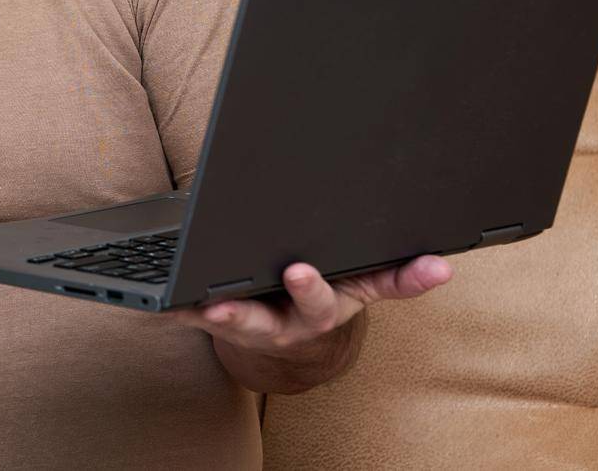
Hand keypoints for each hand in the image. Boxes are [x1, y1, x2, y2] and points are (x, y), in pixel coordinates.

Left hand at [166, 256, 452, 390]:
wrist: (294, 331)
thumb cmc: (327, 294)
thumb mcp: (365, 285)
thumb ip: (401, 277)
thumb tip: (444, 266)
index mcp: (318, 311)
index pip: (318, 302)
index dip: (309, 288)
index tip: (298, 270)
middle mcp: (280, 325)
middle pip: (261, 322)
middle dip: (243, 313)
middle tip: (222, 304)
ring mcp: (244, 324)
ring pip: (219, 321)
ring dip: (197, 313)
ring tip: (179, 299)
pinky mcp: (212, 319)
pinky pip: (188, 315)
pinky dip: (171, 307)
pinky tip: (153, 297)